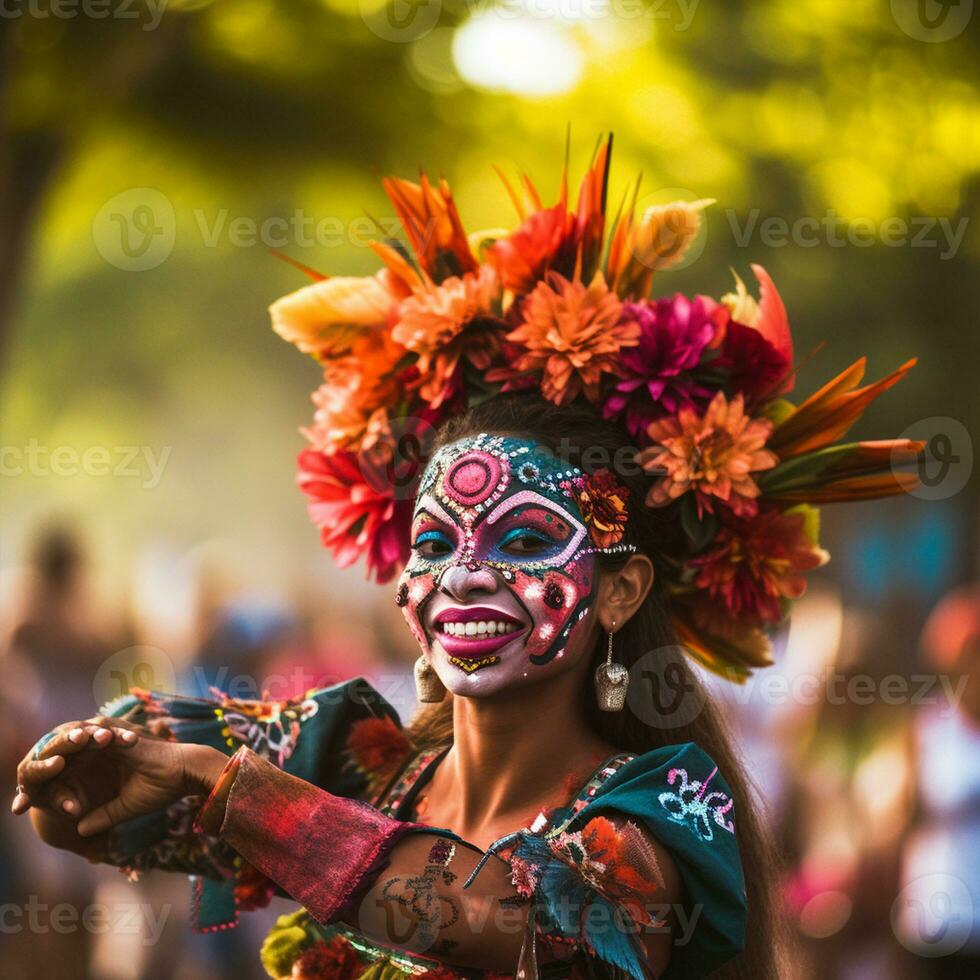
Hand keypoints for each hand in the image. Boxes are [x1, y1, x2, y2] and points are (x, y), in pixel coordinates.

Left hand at [14, 719, 228, 839]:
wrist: (184, 773)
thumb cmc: (163, 788)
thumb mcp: (126, 807)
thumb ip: (104, 815)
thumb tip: (79, 830)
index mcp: (112, 762)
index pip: (78, 768)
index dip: (59, 780)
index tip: (38, 796)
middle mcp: (109, 748)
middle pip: (71, 754)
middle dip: (49, 765)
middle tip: (25, 782)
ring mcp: (111, 739)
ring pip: (74, 743)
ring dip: (54, 752)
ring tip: (31, 766)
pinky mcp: (115, 735)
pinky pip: (86, 736)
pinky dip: (68, 743)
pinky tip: (50, 755)